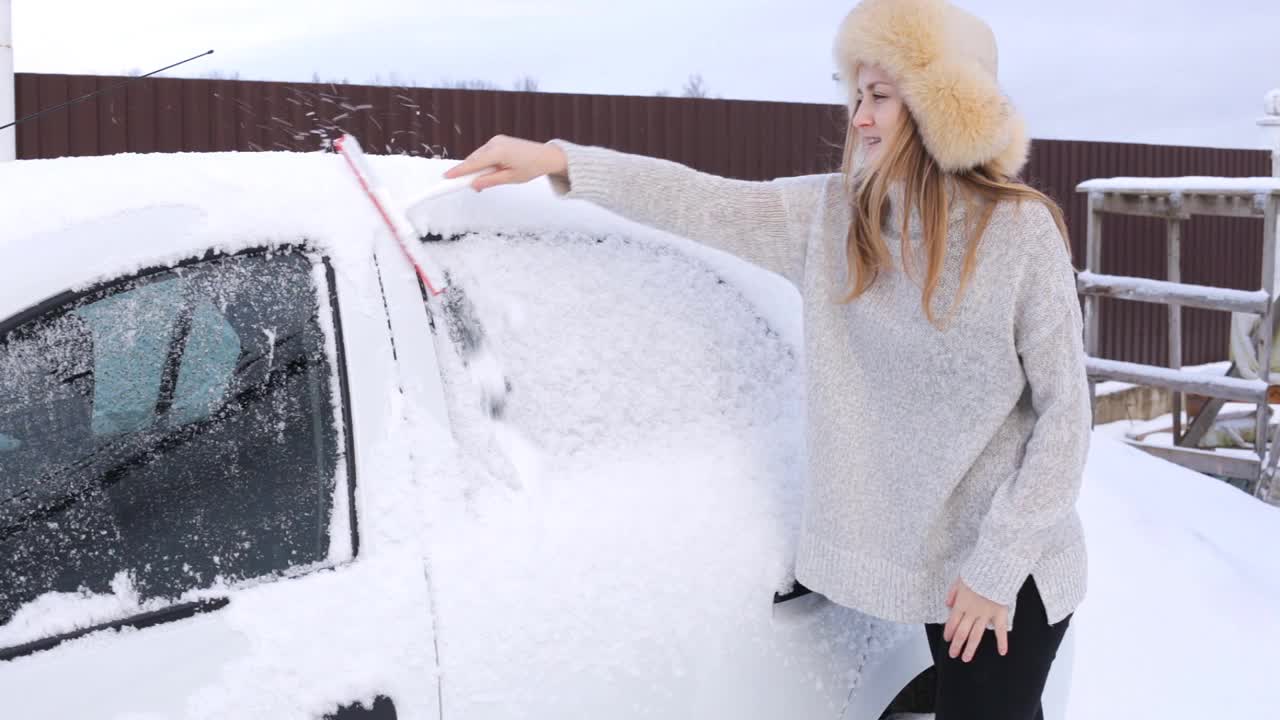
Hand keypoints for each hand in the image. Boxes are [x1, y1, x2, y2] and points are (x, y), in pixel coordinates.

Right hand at [442, 134, 567, 190]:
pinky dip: (482, 163)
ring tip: (481, 182)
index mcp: (498, 152)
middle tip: (464, 186)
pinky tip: (486, 172)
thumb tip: (474, 185)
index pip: (473, 164)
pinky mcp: (498, 141)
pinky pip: (484, 153)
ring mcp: (496, 140)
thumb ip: (490, 181)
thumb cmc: (531, 167)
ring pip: (478, 156)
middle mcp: (494, 143)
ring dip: (476, 168)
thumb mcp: (510, 179)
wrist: (546, 156)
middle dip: (467, 173)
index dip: (458, 172)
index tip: (446, 178)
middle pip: (473, 160)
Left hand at [943, 578, 1008, 661]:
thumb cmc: (978, 572)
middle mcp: (972, 612)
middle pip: (962, 632)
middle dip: (957, 645)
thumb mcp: (960, 579)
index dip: (949, 632)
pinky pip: (1001, 630)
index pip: (952, 622)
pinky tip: (1002, 652)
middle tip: (953, 655)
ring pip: (976, 635)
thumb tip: (947, 604)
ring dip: (971, 648)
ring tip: (966, 659)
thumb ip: (953, 592)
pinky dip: (1002, 642)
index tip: (947, 640)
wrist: (995, 568)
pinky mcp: (1000, 613)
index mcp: (961, 603)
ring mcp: (986, 614)